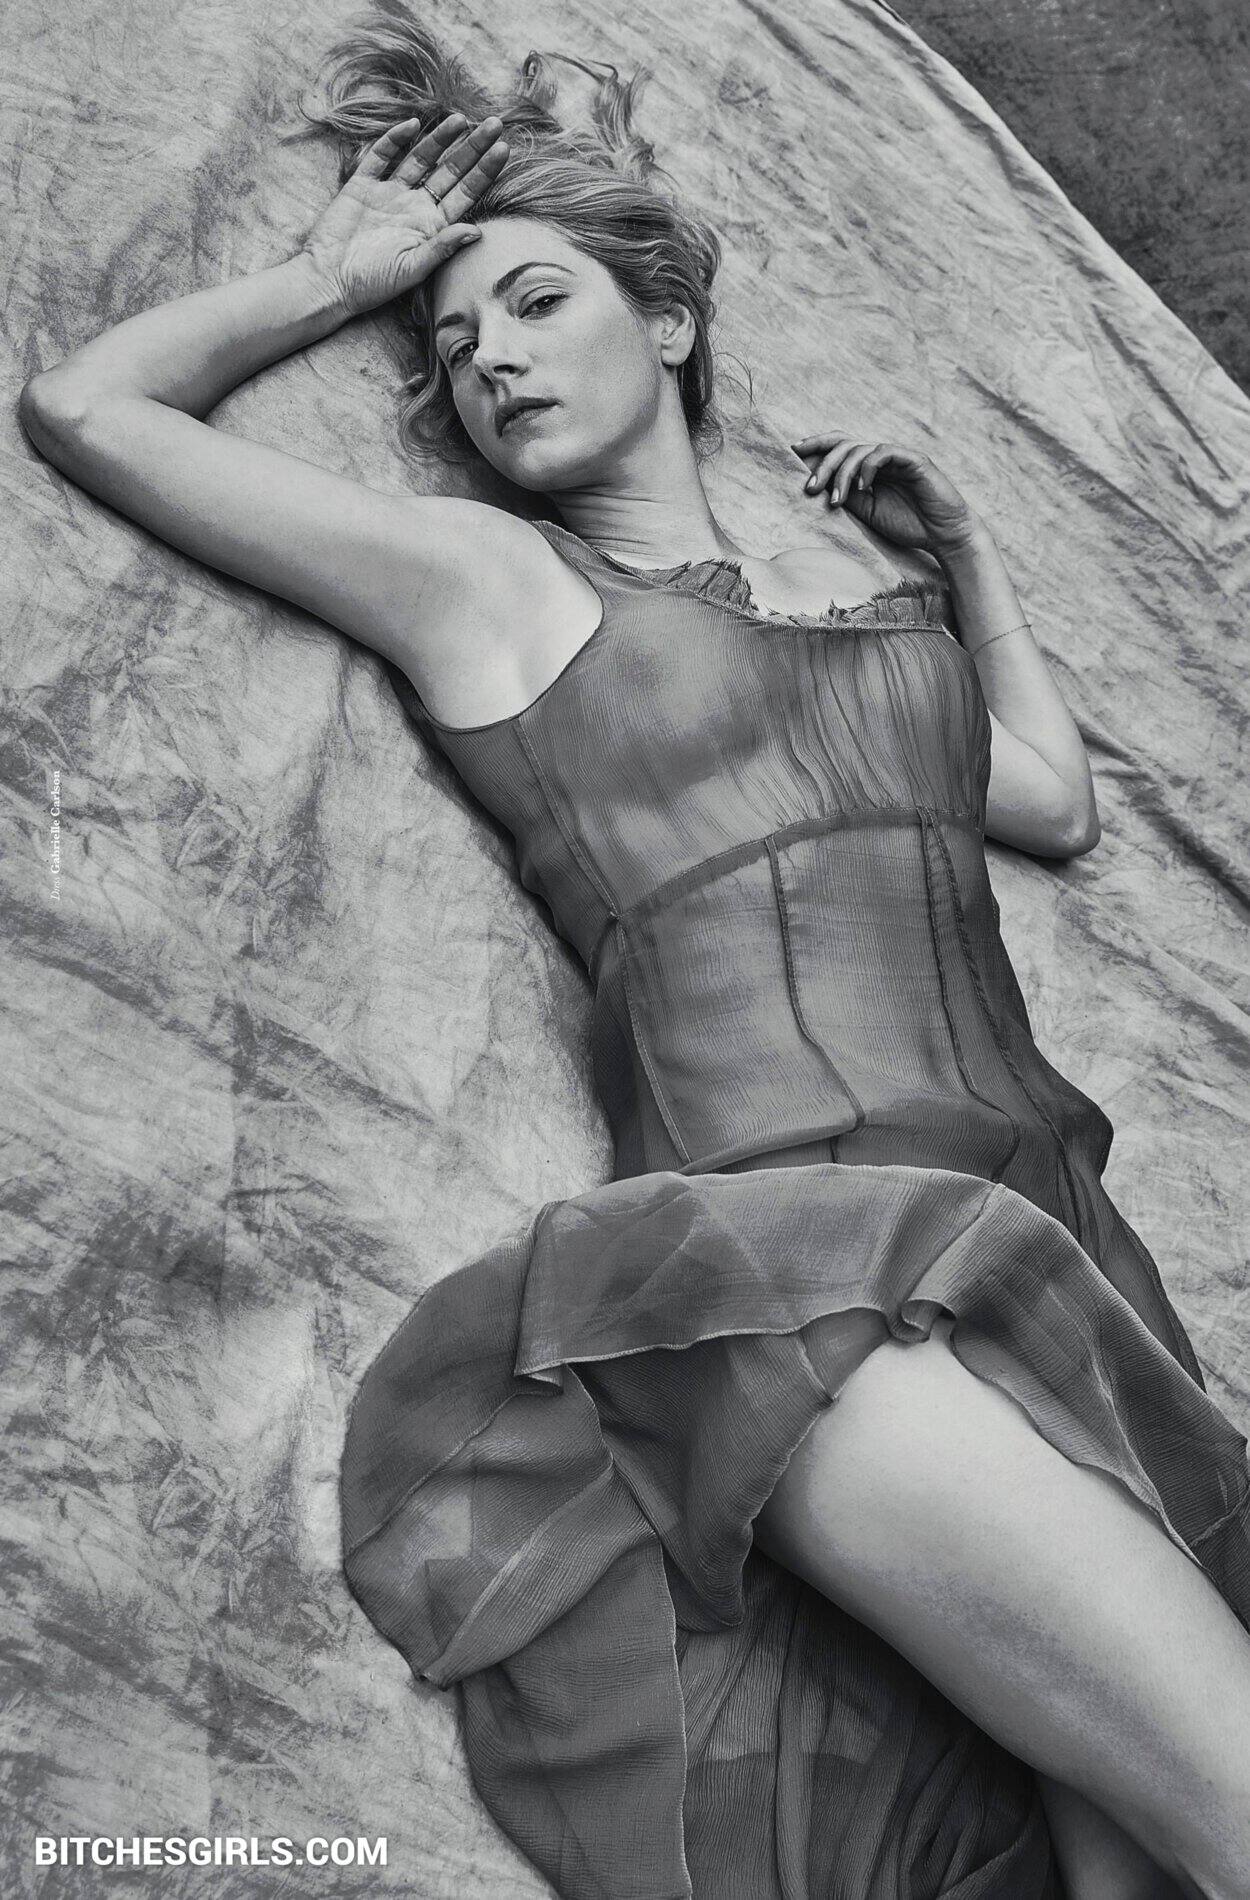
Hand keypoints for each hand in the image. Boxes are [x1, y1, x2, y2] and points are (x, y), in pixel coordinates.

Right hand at [299, 113, 509, 317]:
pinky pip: (381, 157)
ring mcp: (389, 194)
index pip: (465, 193)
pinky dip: (395, 140)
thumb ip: (442, 247)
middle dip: (472, 148)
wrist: (328, 279)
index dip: (484, 171)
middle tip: (495, 124)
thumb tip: (478, 231)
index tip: (504, 149)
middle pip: (449, 171)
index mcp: (431, 227)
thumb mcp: (412, 268)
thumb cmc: (372, 283)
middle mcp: (414, 207)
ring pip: (420, 159)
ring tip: (461, 119)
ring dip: (440, 138)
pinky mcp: (362, 186)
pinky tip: (412, 125)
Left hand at [789, 431, 980, 557]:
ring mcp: (898, 456)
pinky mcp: (914, 460)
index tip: (793, 452)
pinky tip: (863, 487)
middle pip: (844, 444)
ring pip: (861, 449)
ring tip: (836, 500)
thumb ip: (845, 494)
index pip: (839, 445)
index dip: (816, 444)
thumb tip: (815, 485)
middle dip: (823, 463)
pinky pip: (885, 452)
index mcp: (868, 466)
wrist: (942, 534)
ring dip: (842, 473)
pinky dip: (869, 467)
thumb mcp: (866, 511)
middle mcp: (881, 456)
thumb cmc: (907, 523)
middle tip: (810, 487)